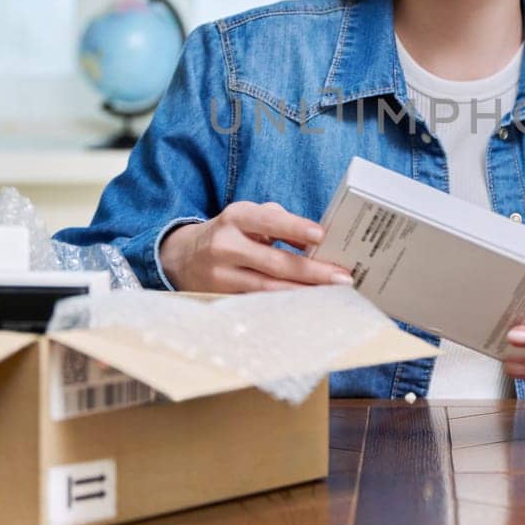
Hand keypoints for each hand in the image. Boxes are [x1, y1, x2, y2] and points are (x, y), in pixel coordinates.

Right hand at [159, 200, 354, 294]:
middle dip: (312, 272)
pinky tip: (306, 307)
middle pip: (274, 262)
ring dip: (303, 293)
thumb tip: (315, 244)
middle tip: (342, 278)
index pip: (268, 220)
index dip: (294, 227)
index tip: (321, 235)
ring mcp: (220, 275)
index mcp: (236, 217)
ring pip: (267, 288)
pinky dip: (284, 306)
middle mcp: (225, 245)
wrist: (181, 256)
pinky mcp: (220, 298)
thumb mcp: (250, 217)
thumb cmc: (231, 233)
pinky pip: (257, 303)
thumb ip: (281, 223)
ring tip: (331, 296)